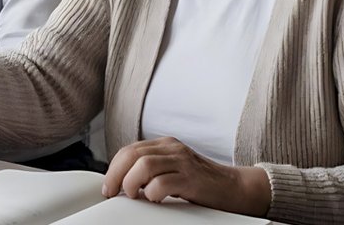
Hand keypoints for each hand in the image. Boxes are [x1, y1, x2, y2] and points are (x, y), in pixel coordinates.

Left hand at [102, 137, 270, 216]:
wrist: (235, 188)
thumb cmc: (201, 184)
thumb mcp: (172, 171)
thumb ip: (151, 171)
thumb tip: (121, 183)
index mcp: (165, 145)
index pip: (128, 150)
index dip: (113, 169)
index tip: (108, 187)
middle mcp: (172, 149)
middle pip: (132, 155)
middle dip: (115, 175)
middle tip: (113, 193)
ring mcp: (182, 161)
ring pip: (143, 165)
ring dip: (131, 183)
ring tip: (134, 195)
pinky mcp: (192, 178)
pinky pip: (162, 183)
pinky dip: (152, 193)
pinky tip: (154, 199)